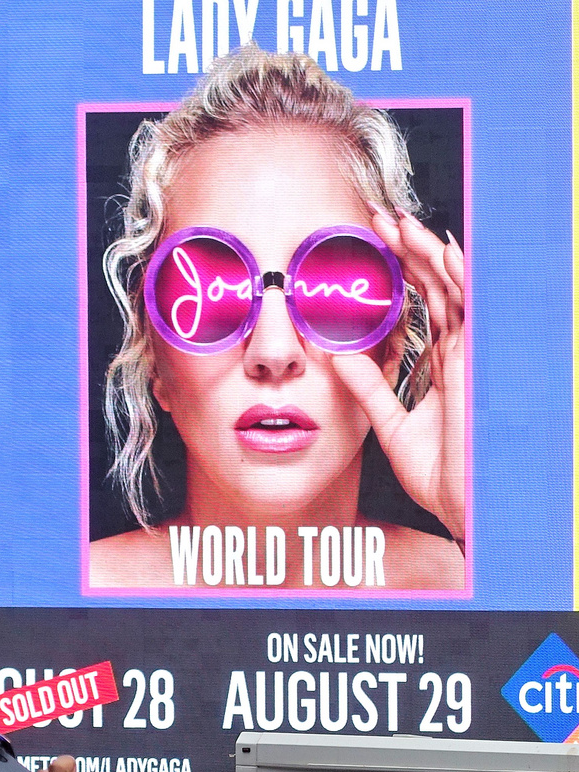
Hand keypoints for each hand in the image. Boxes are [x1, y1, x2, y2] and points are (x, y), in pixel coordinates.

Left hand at [332, 207, 466, 543]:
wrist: (469, 503)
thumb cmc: (439, 472)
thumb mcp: (390, 423)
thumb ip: (367, 387)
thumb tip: (336, 355)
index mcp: (438, 364)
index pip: (418, 307)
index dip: (396, 275)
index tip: (368, 247)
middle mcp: (459, 352)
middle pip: (434, 288)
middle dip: (409, 252)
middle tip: (379, 220)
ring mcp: (473, 353)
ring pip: (453, 289)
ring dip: (428, 254)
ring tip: (401, 223)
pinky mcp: (483, 360)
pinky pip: (475, 310)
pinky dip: (462, 278)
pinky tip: (446, 250)